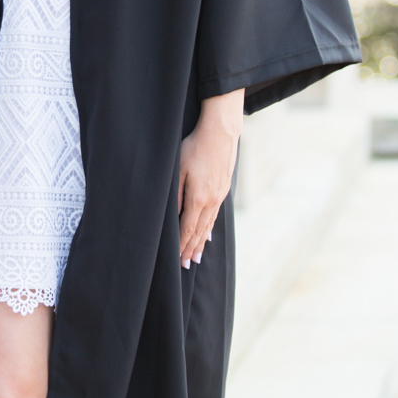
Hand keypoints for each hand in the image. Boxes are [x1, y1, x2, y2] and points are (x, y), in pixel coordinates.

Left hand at [178, 90, 243, 268]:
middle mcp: (211, 201)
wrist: (221, 132)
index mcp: (198, 198)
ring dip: (202, 242)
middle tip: (187, 264)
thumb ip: (176, 195)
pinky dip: (210, 227)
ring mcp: (220, 195)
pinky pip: (215, 214)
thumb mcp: (179, 170)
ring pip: (209, 225)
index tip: (179, 260)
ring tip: (197, 256)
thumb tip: (174, 217)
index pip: (188, 229)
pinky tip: (208, 233)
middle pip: (200, 232)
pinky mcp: (224, 188)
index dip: (182, 246)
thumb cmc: (195, 147)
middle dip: (192, 249)